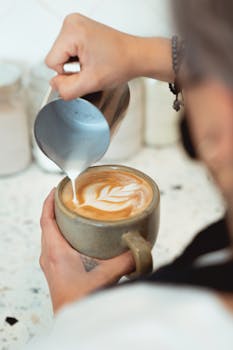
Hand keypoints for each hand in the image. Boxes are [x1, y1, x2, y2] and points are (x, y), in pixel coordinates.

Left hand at [40, 189, 134, 312]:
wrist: (74, 320)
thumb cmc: (80, 302)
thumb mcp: (106, 276)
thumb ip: (125, 260)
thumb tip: (140, 248)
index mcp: (55, 251)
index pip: (46, 219)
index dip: (49, 202)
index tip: (57, 189)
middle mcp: (49, 256)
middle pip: (48, 225)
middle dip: (57, 209)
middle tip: (70, 198)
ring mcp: (51, 264)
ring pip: (50, 236)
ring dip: (59, 223)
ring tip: (73, 214)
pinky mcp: (57, 271)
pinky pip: (55, 247)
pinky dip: (63, 236)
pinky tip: (78, 238)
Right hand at [45, 13, 172, 99]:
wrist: (136, 56)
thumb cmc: (120, 64)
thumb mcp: (91, 83)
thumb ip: (68, 89)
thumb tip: (55, 87)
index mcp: (72, 31)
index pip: (51, 62)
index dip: (67, 73)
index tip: (86, 70)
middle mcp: (71, 22)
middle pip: (56, 57)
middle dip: (72, 68)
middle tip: (92, 66)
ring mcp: (76, 24)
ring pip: (62, 55)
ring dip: (77, 64)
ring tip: (94, 62)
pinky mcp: (80, 29)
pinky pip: (69, 50)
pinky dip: (80, 58)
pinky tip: (94, 58)